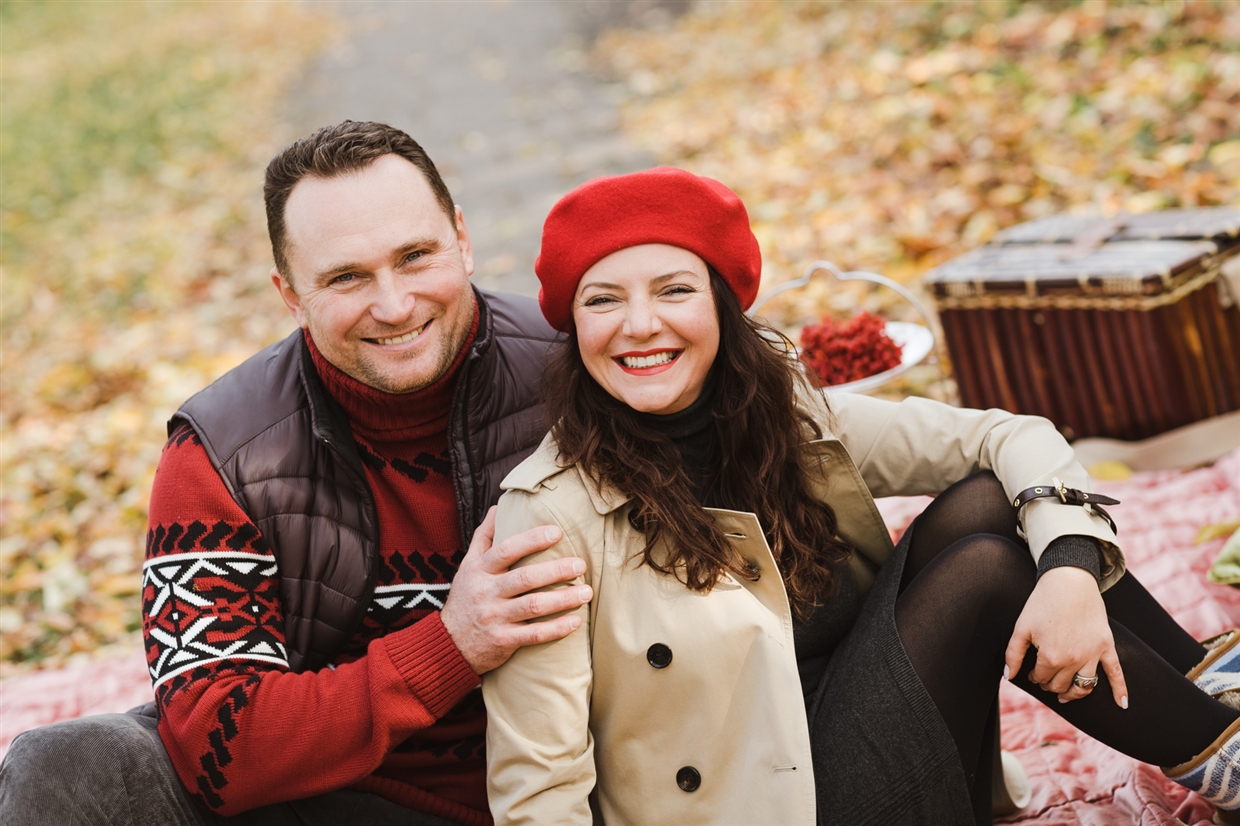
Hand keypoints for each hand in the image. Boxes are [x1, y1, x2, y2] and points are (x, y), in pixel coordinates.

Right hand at [441, 507, 592, 674]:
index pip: (506, 550)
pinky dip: (557, 628)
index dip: (531, 540)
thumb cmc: (465, 599)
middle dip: (556, 570)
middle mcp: (486, 593)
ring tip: (587, 592)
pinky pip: (534, 635)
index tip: (557, 532)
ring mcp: (495, 618)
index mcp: (480, 571)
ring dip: (563, 599)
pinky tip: (576, 621)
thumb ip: (483, 537)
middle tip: (581, 564)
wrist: (447, 645)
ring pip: (534, 606)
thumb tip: (498, 507)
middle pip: (525, 578)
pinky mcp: (503, 641)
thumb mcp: (467, 566)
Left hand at [1004, 566, 1127, 707]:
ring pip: (1084, 686)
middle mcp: (1073, 659)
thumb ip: (1013, 654)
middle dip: (1050, 685)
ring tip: (1065, 695)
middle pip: (1061, 685)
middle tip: (1045, 679)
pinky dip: (1120, 690)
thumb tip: (1008, 677)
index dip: (1034, 677)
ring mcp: (1092, 654)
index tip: (1032, 672)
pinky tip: (1122, 705)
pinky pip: (1116, 672)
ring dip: (1073, 694)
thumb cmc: (1042, 603)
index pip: (1041, 678)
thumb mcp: (1021, 627)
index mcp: (1050, 656)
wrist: (1068, 581)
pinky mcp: (1106, 646)